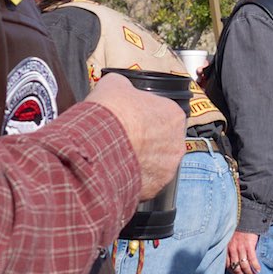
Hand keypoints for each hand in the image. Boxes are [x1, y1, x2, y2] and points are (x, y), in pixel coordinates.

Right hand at [83, 73, 184, 200]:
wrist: (95, 145)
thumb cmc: (110, 113)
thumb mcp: (115, 84)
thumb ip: (125, 88)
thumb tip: (121, 90)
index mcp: (173, 115)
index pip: (162, 114)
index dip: (143, 117)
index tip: (130, 120)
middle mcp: (177, 143)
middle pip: (161, 141)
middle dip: (144, 141)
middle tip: (122, 139)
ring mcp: (167, 168)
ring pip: (154, 164)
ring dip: (139, 162)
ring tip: (116, 158)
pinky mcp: (154, 189)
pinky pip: (143, 183)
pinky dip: (131, 179)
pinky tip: (115, 173)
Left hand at [227, 231, 260, 273]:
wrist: (246, 219)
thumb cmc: (238, 230)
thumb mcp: (230, 240)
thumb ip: (231, 250)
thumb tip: (234, 262)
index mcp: (227, 249)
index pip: (228, 266)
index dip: (234, 273)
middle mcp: (233, 250)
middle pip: (236, 268)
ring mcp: (241, 248)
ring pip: (244, 265)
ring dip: (249, 273)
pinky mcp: (249, 245)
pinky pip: (252, 259)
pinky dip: (255, 266)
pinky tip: (258, 270)